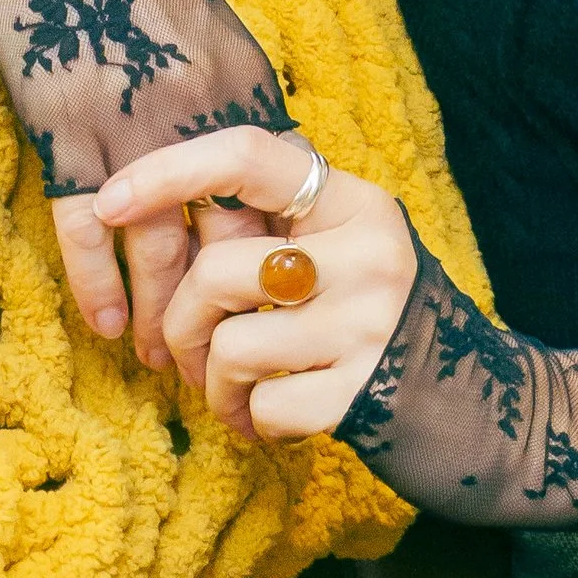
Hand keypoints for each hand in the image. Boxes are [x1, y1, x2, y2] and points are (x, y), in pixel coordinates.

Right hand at [0, 0, 291, 352]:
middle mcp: (199, 115)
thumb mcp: (205, 27)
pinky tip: (105, 329)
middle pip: (229, 242)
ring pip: (158, 253)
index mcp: (244, 87)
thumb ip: (232, 100)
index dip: (280, 266)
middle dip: (231, 312)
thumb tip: (255, 171)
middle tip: (229, 368)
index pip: (279, 202)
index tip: (278, 314)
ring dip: (164, 318)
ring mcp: (128, 128)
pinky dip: (98, 287)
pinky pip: (85, 233)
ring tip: (163, 365)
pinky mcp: (63, 134)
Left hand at [89, 128, 416, 444]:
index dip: (168, 170)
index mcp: (355, 202)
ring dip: (215, 386)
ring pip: (231, 346)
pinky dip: (252, 421)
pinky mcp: (360, 394)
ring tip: (236, 396)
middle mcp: (367, 252)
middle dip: (183, 324)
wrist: (470, 402)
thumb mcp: (345, 245)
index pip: (249, 156)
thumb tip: (155, 204)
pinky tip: (273, 418)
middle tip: (191, 357)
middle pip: (218, 272)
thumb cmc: (372, 315)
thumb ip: (276, 223)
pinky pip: (261, 405)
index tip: (107, 200)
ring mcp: (367, 324)